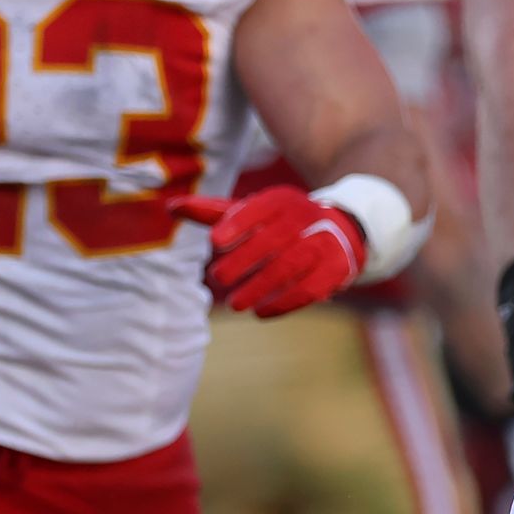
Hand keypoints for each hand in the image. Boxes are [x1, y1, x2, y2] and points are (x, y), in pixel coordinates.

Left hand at [169, 185, 368, 314]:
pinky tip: (261, 312)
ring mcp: (323, 243)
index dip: (238, 223)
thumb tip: (171, 208)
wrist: (342, 229)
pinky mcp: (335, 269)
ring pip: (290, 267)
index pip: (259, 209)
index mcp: (281, 200)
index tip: (215, 241)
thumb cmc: (282, 223)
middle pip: (273, 240)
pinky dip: (283, 303)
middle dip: (244, 260)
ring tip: (236, 304)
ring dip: (260, 287)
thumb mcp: (252, 213)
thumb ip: (214, 212)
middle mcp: (305, 218)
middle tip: (219, 277)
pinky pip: (308, 289)